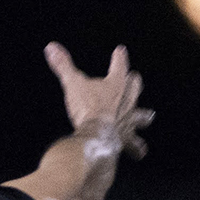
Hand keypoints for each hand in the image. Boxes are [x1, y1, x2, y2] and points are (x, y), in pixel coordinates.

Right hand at [43, 43, 153, 159]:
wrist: (97, 136)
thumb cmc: (87, 108)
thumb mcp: (72, 83)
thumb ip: (63, 65)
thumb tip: (51, 47)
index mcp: (117, 85)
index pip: (120, 66)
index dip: (119, 58)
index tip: (120, 51)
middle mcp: (127, 102)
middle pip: (134, 88)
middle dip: (134, 84)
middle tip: (135, 79)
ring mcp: (128, 122)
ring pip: (140, 117)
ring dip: (143, 117)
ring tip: (148, 117)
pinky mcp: (125, 141)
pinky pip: (133, 145)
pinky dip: (135, 149)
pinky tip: (139, 153)